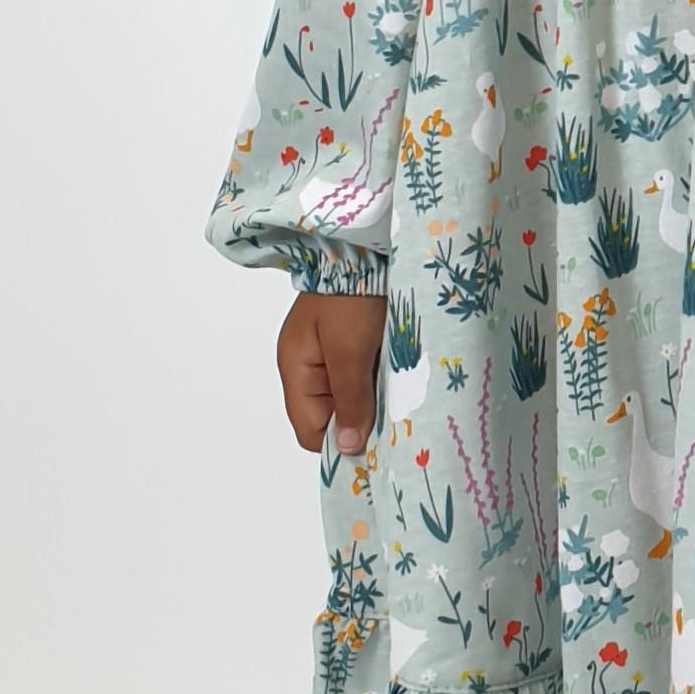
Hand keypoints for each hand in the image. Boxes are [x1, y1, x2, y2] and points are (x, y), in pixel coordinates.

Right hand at [278, 289, 385, 456]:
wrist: (365, 246)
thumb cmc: (351, 295)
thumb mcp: (350, 351)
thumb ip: (350, 400)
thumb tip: (347, 447)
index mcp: (296, 369)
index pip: (310, 430)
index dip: (339, 441)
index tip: (372, 445)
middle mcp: (308, 366)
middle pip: (330, 416)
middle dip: (359, 420)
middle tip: (392, 420)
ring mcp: (329, 353)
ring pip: (350, 398)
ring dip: (373, 400)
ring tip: (399, 397)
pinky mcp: (351, 342)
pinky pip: (362, 376)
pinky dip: (379, 381)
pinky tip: (398, 379)